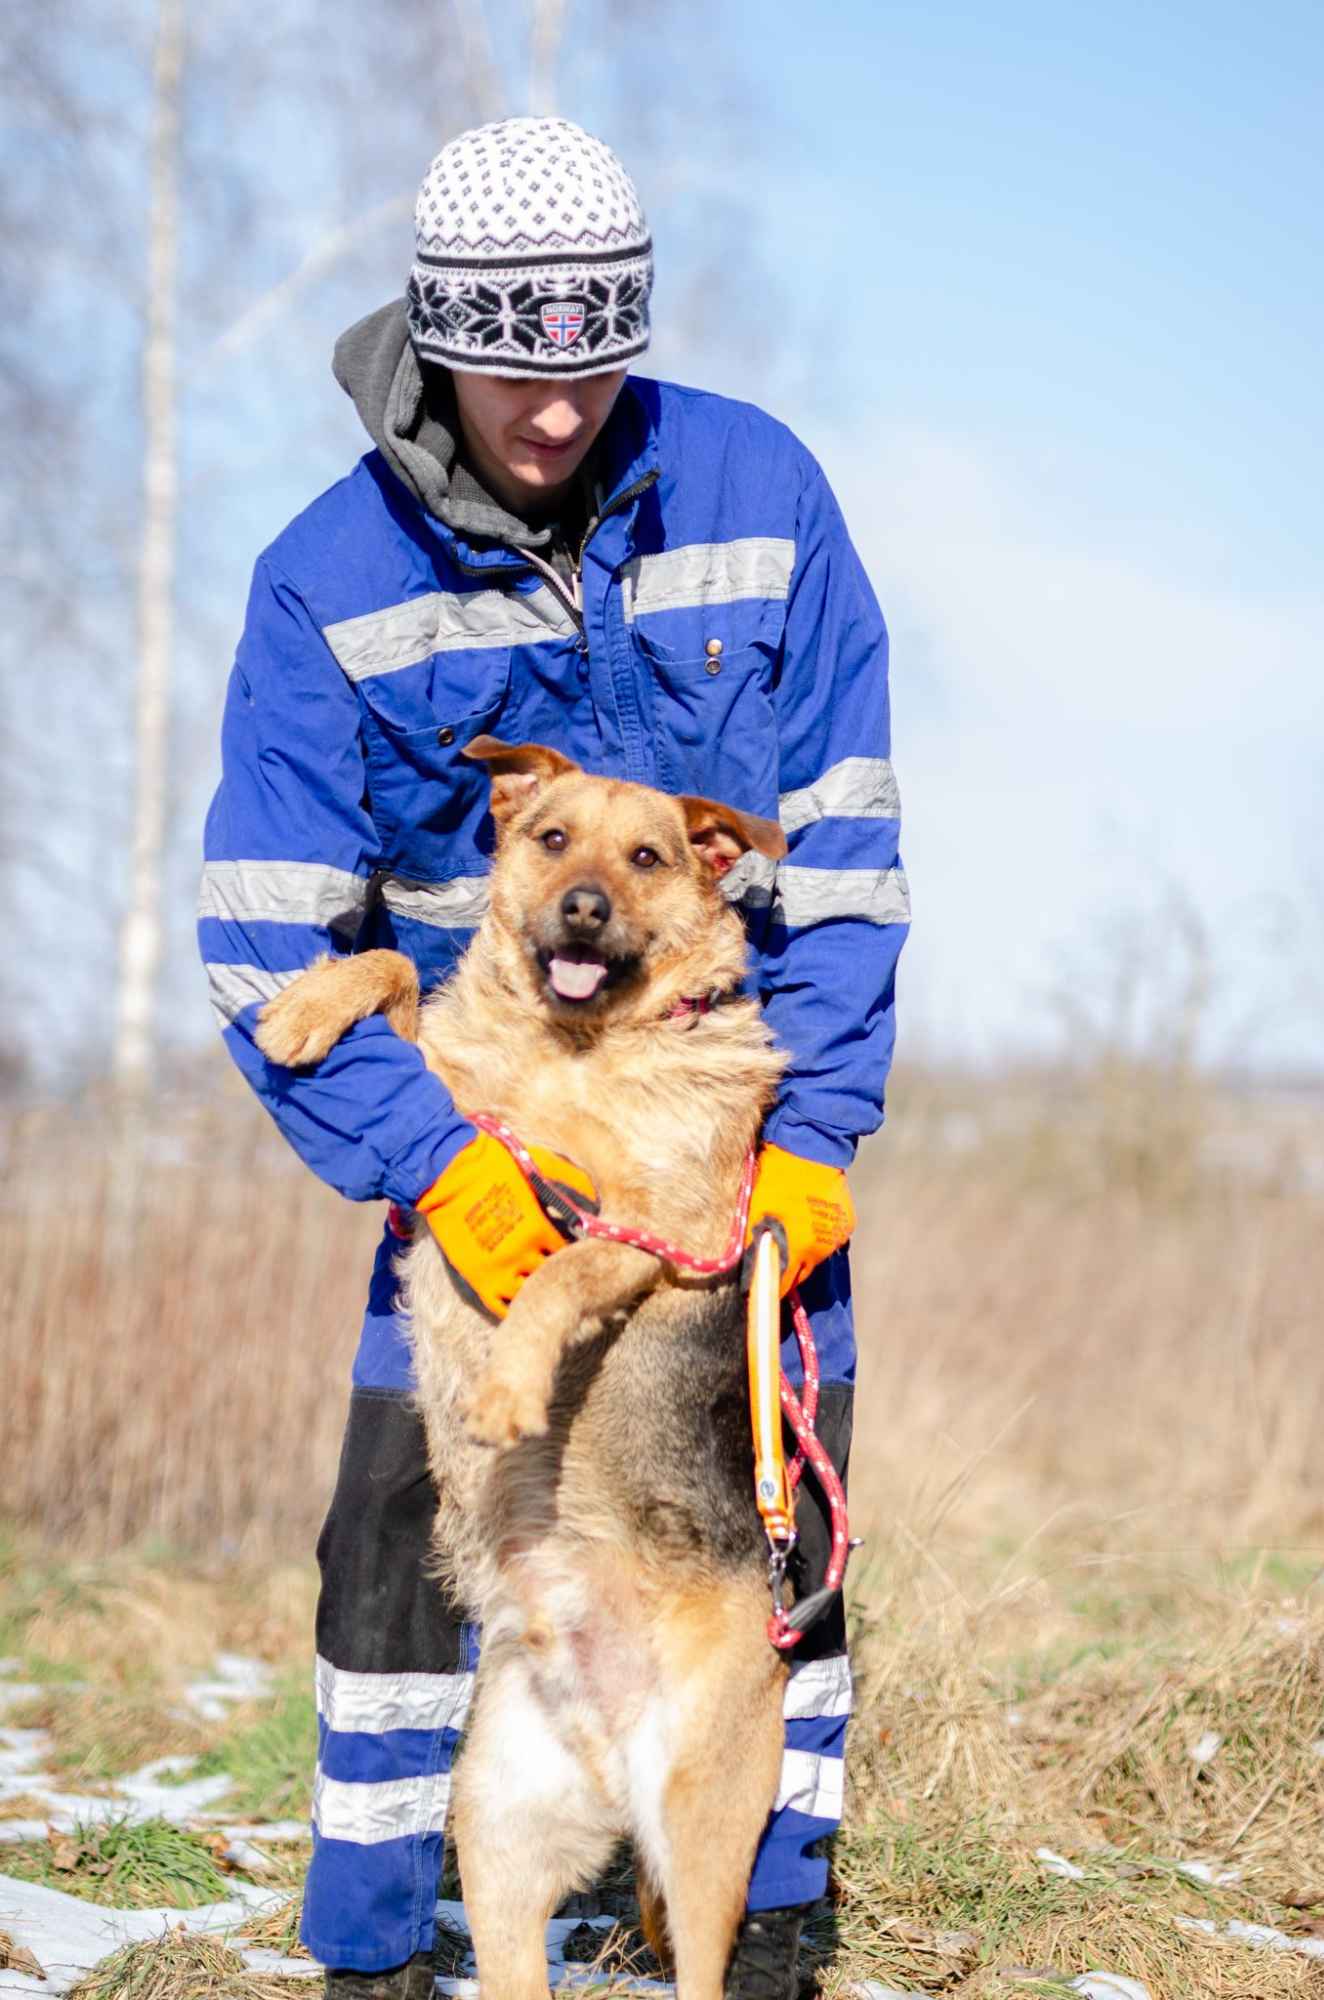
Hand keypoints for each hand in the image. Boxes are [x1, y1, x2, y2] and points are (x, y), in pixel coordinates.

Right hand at [416, 1132, 596, 1318]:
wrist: (447, 1171)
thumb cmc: (496, 1163)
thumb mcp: (541, 1164)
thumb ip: (572, 1181)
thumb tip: (597, 1198)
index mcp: (540, 1229)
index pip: (572, 1252)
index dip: (577, 1249)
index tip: (579, 1246)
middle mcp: (523, 1255)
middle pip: (554, 1275)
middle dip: (561, 1269)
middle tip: (565, 1266)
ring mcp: (499, 1269)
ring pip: (531, 1295)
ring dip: (539, 1288)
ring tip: (543, 1283)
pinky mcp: (478, 1278)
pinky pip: (501, 1307)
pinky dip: (515, 1308)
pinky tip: (523, 1302)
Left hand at [745, 1143, 855, 1296]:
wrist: (811, 1148)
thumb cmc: (776, 1178)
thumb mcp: (756, 1211)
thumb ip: (754, 1245)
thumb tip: (750, 1269)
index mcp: (797, 1248)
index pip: (782, 1286)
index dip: (769, 1286)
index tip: (760, 1286)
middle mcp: (820, 1249)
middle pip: (800, 1275)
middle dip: (787, 1269)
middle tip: (774, 1254)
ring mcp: (836, 1238)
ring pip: (815, 1257)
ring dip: (804, 1251)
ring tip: (792, 1231)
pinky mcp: (846, 1225)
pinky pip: (828, 1240)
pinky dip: (818, 1236)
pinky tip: (809, 1219)